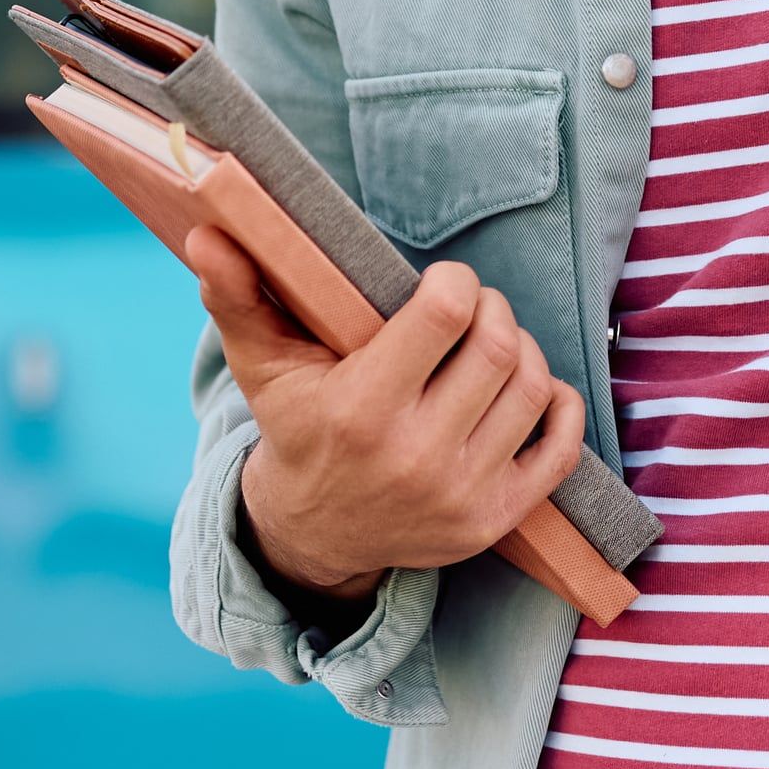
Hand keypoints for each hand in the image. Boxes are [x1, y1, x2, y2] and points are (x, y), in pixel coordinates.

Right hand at [189, 233, 583, 600]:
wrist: (313, 534)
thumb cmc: (297, 429)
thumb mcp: (262, 365)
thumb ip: (238, 295)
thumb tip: (207, 233)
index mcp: (360, 410)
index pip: (445, 314)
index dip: (455, 282)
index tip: (441, 284)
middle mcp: (414, 457)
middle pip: (499, 347)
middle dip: (492, 311)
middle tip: (470, 311)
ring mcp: (459, 495)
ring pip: (533, 388)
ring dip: (523, 351)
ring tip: (489, 346)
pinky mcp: (493, 521)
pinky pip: (560, 450)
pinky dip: (561, 407)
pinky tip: (534, 389)